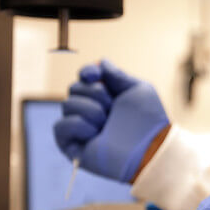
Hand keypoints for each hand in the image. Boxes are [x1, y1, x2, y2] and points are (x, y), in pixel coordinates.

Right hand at [53, 59, 169, 181]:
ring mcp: (81, 128)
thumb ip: (117, 74)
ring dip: (91, 111)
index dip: (87, 72)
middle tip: (112, 107)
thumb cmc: (149, 121)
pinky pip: (60, 126)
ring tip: (107, 124)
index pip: (85, 77)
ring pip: (67, 104)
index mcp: (107, 96)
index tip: (96, 75)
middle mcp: (92, 110)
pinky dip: (78, 126)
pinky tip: (95, 134)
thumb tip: (100, 63)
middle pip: (74, 88)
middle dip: (95, 93)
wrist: (149, 147)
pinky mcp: (72, 146)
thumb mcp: (138, 89)